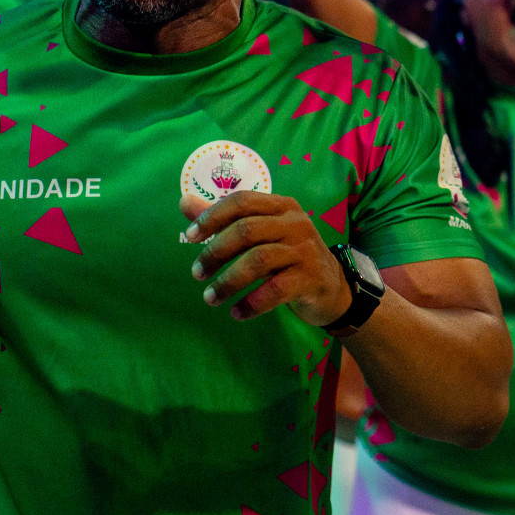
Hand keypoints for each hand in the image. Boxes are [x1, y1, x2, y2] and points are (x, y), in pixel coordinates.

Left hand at [181, 191, 353, 325]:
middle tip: (197, 274)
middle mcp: (295, 223)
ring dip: (228, 281)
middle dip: (215, 252)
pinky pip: (275, 290)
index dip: (213, 216)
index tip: (189, 236)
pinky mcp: (310, 277)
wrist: (331, 286)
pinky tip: (236, 313)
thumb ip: (224, 219)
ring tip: (209, 298)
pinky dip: (252, 303)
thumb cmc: (288, 256)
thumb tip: (184, 201)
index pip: (242, 201)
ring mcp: (304, 250)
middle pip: (247, 230)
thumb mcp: (261, 233)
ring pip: (259, 260)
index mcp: (281, 206)